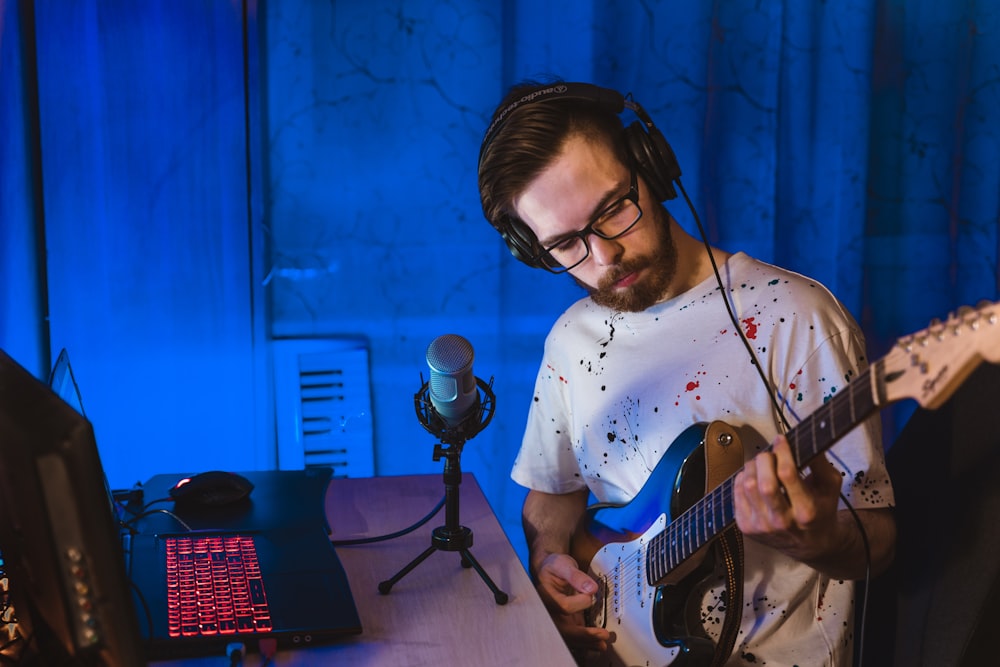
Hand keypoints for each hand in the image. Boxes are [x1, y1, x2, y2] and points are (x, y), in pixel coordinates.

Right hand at [534, 553, 613, 652]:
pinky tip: (597, 645)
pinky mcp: (565, 623)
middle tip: (603, 635)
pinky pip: (574, 637)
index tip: (591, 593)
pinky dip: (585, 643)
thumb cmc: (554, 567)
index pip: (563, 606)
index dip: (579, 603)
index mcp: (545, 596)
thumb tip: (591, 589)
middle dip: (583, 635)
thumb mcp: (563, 564)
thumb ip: (576, 576)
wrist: (550, 571)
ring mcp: (557, 620)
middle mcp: (549, 612)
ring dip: (586, 643)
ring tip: (603, 644)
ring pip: (569, 638)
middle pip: (564, 630)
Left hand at [733, 435, 842, 561]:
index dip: (782, 451)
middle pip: (763, 482)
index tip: (781, 440)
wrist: (811, 545)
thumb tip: (804, 439)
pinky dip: (742, 479)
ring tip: (761, 464)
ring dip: (751, 467)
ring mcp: (761, 526)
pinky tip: (754, 478)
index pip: (787, 474)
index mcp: (806, 511)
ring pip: (747, 486)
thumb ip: (820, 463)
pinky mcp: (746, 527)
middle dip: (764, 460)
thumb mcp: (830, 487)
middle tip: (769, 454)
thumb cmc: (821, 512)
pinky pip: (736, 494)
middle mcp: (782, 522)